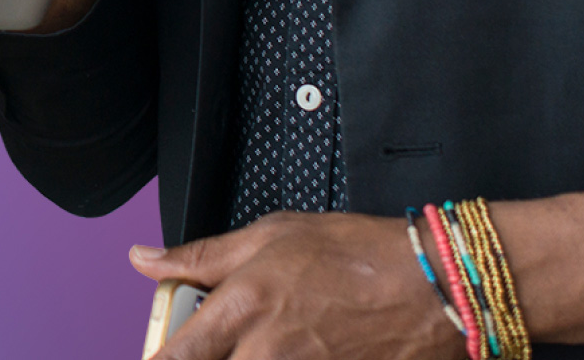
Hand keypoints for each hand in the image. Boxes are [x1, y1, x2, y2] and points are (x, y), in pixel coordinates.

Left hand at [137, 212, 463, 359]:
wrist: (437, 287)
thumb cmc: (362, 255)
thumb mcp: (272, 234)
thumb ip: (201, 256)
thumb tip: (146, 259)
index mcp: (243, 307)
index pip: (176, 356)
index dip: (161, 358)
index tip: (158, 354)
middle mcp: (267, 352)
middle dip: (206, 359)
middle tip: (214, 342)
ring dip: (247, 359)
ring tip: (263, 342)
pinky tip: (296, 350)